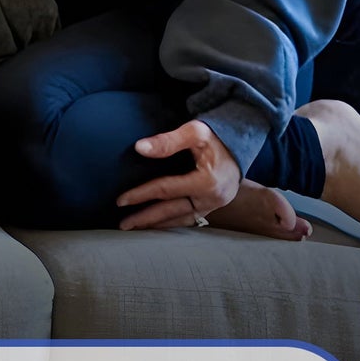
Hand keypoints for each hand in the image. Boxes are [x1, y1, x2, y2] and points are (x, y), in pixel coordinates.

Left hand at [116, 120, 241, 228]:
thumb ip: (168, 141)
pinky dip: (171, 223)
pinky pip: (189, 219)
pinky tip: (157, 225)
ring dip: (157, 225)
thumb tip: (140, 148)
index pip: (166, 190)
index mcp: (206, 182)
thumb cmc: (216, 138)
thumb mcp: (195, 132)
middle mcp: (211, 198)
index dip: (141, 195)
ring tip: (135, 228)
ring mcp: (213, 206)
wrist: (239, 147)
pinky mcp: (213, 207)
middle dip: (145, 219)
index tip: (120, 200)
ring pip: (180, 219)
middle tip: (122, 225)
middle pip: (171, 211)